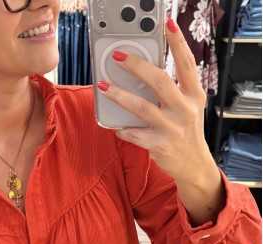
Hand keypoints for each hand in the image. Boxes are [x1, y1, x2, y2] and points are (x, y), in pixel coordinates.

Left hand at [97, 17, 215, 182]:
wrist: (193, 164)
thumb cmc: (186, 131)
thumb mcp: (189, 107)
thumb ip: (174, 90)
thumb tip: (146, 72)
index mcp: (194, 95)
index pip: (187, 63)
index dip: (178, 42)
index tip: (168, 24)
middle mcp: (185, 109)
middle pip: (160, 81)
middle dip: (137, 66)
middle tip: (118, 56)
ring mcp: (172, 128)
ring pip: (142, 107)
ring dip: (120, 96)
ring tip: (104, 87)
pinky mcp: (160, 145)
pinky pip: (135, 134)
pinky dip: (124, 130)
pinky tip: (116, 127)